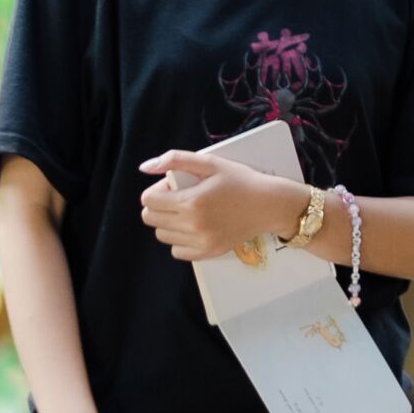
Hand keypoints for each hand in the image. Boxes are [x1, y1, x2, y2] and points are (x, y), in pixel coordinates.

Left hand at [136, 150, 305, 264]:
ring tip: (190, 211)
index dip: (158, 189)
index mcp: (191, 201)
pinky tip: (196, 226)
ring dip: (169, 222)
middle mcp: (192, 225)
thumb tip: (144, 167)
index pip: (148, 200)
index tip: (175, 185)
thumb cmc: (241, 181)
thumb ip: (175, 160)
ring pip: (161, 235)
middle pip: (150, 218)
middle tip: (182, 197)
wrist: (269, 205)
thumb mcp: (210, 162)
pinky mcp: (207, 253)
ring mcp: (199, 242)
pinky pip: (176, 251)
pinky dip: (180, 239)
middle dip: (160, 205)